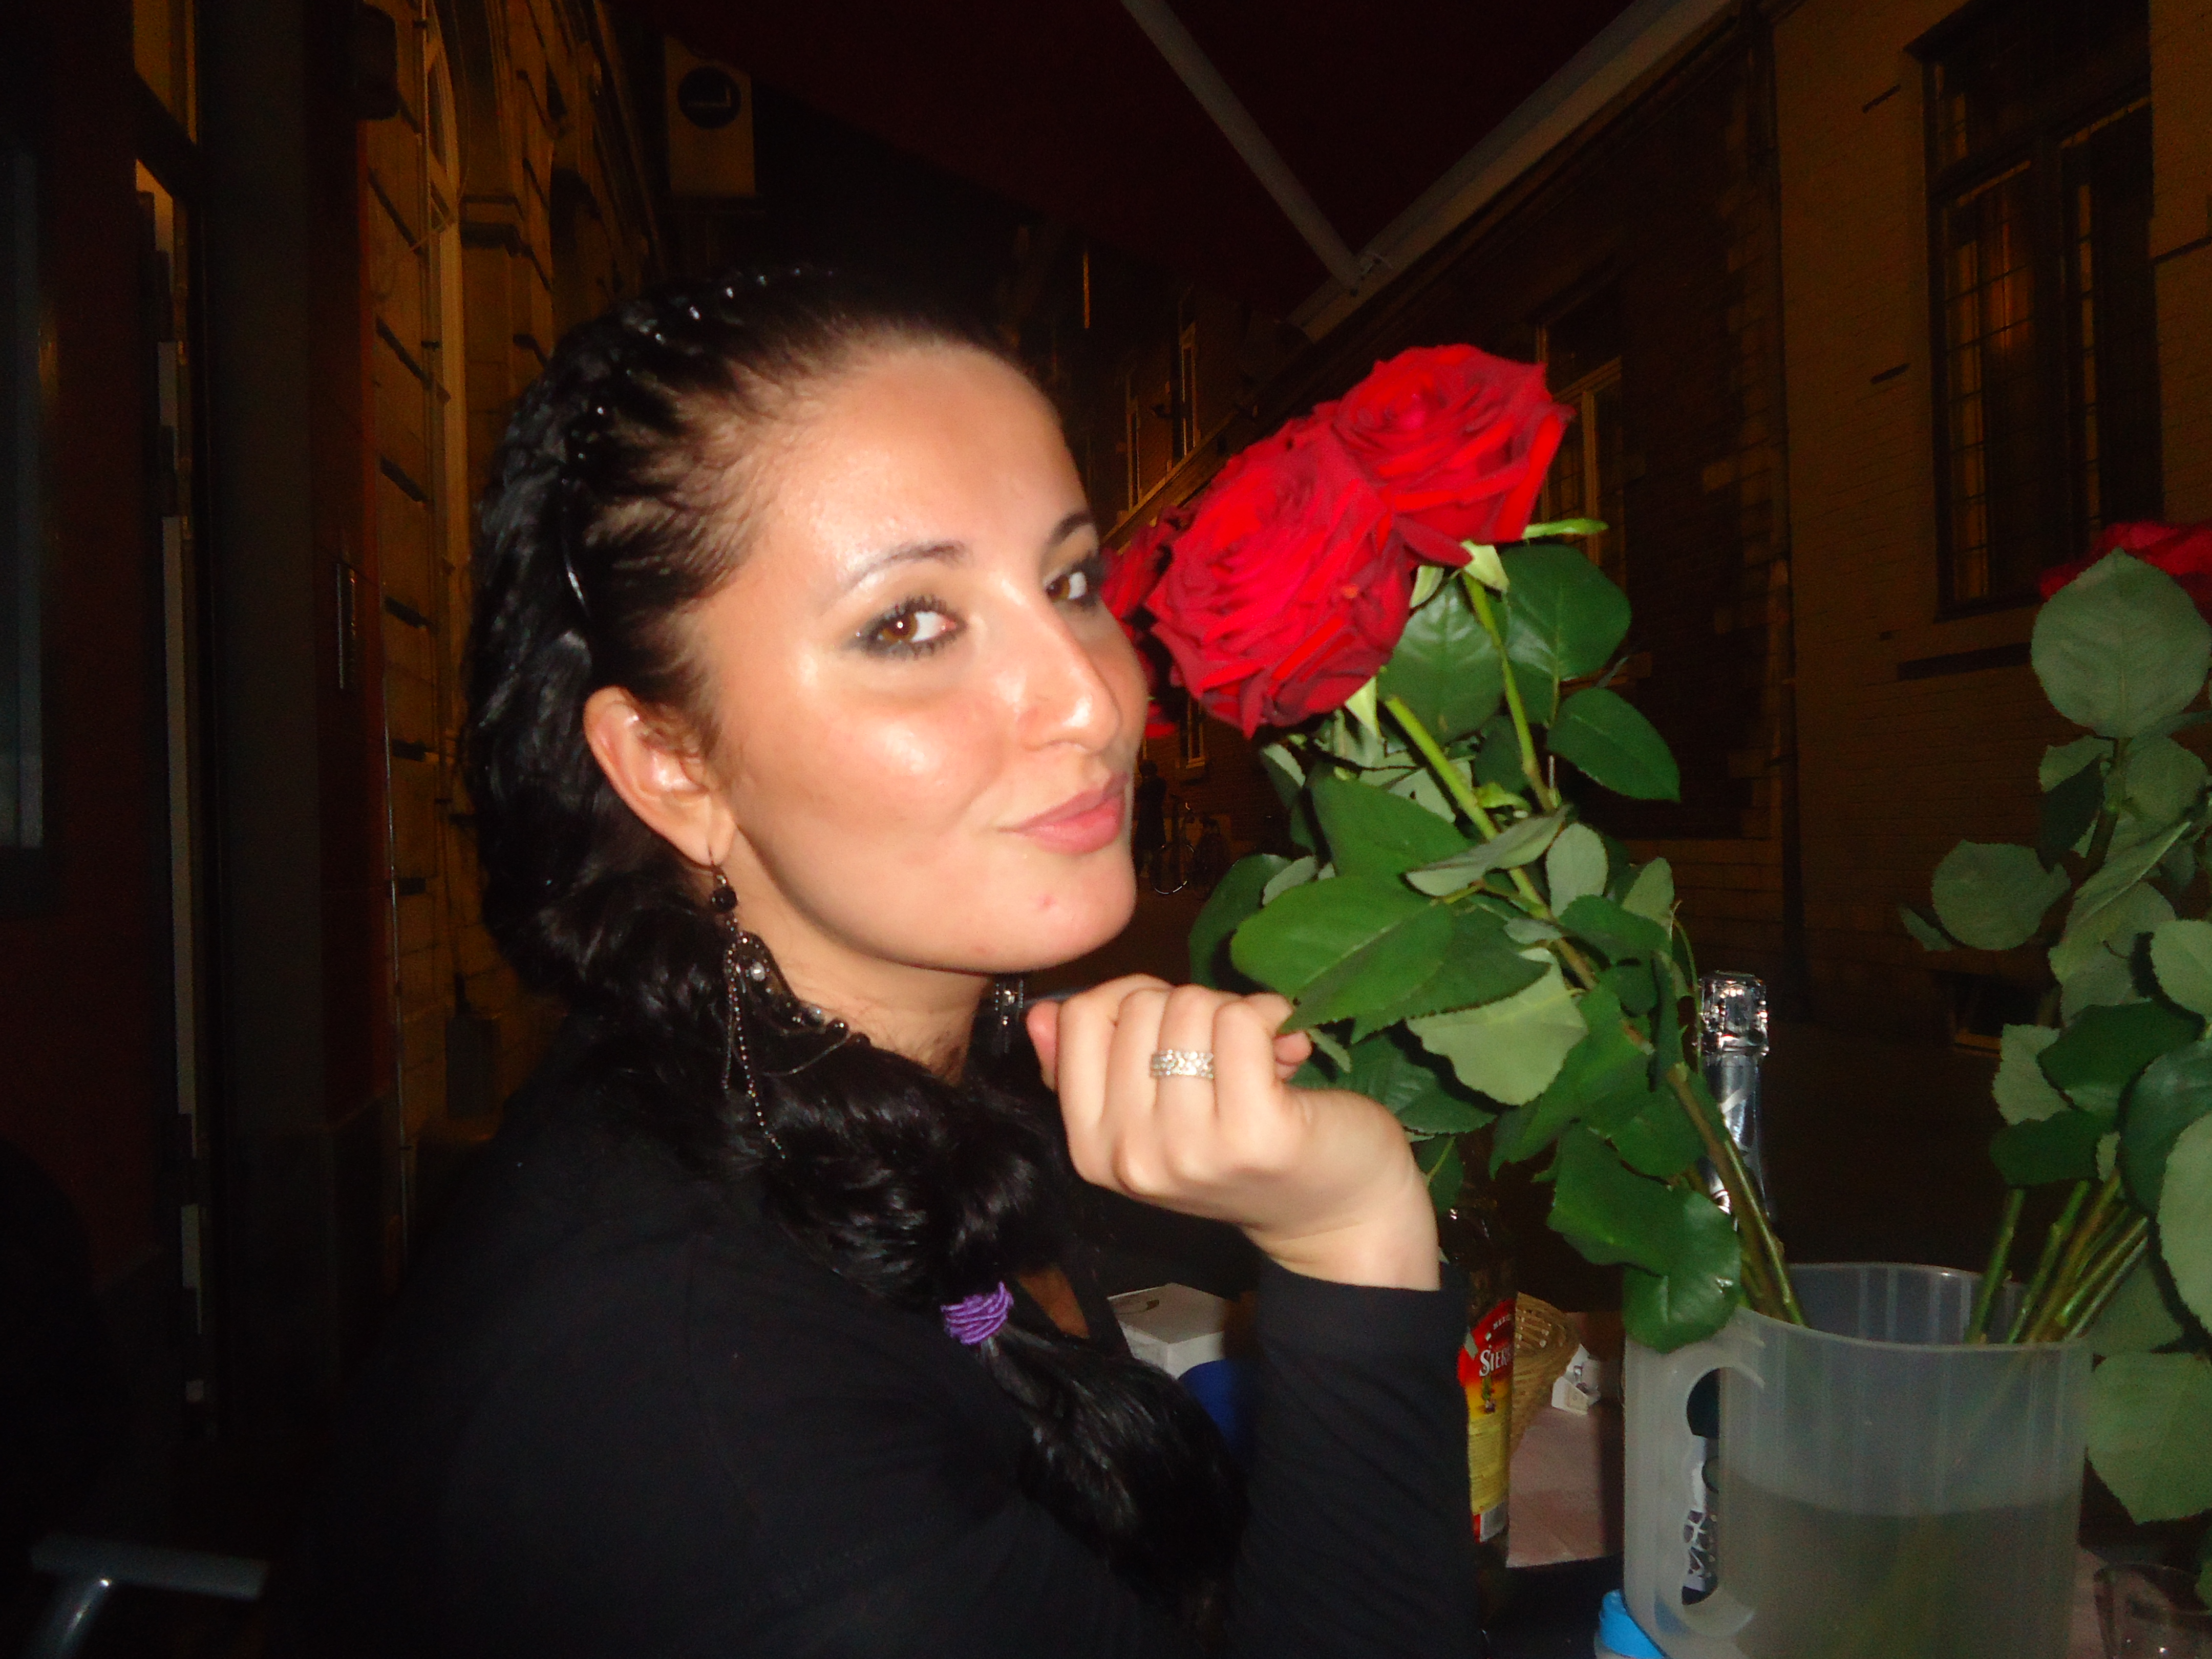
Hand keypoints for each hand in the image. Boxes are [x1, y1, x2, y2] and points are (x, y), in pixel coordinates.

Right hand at [1028, 978, 1438, 1289]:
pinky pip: (1241, 1020)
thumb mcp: (1151, 1116)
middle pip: (1138, 1005)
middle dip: (1189, 1008)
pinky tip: (1288, 1048)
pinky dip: (1270, 1016)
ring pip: (1191, 1006)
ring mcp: (1191, 1149)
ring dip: (1233, 1014)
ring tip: (1257, 1058)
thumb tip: (1040, 1013)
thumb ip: (1093, 1066)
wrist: (1335, 1215)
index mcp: (1091, 1149)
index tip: (1173, 1030)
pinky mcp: (1254, 1133)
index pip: (1078, 1017)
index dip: (1131, 999)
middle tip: (1225, 1054)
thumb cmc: (1240, 1146)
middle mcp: (1131, 1157)